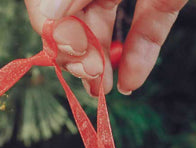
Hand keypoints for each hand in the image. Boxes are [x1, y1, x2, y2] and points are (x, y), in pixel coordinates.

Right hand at [24, 0, 187, 95]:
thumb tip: (46, 22)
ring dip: (102, 62)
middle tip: (90, 74)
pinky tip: (131, 82)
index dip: (53, 28)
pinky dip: (140, 55)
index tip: (67, 48)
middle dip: (77, 50)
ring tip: (102, 89)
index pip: (48, 1)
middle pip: (74, 15)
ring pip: (108, 25)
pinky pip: (149, 26)